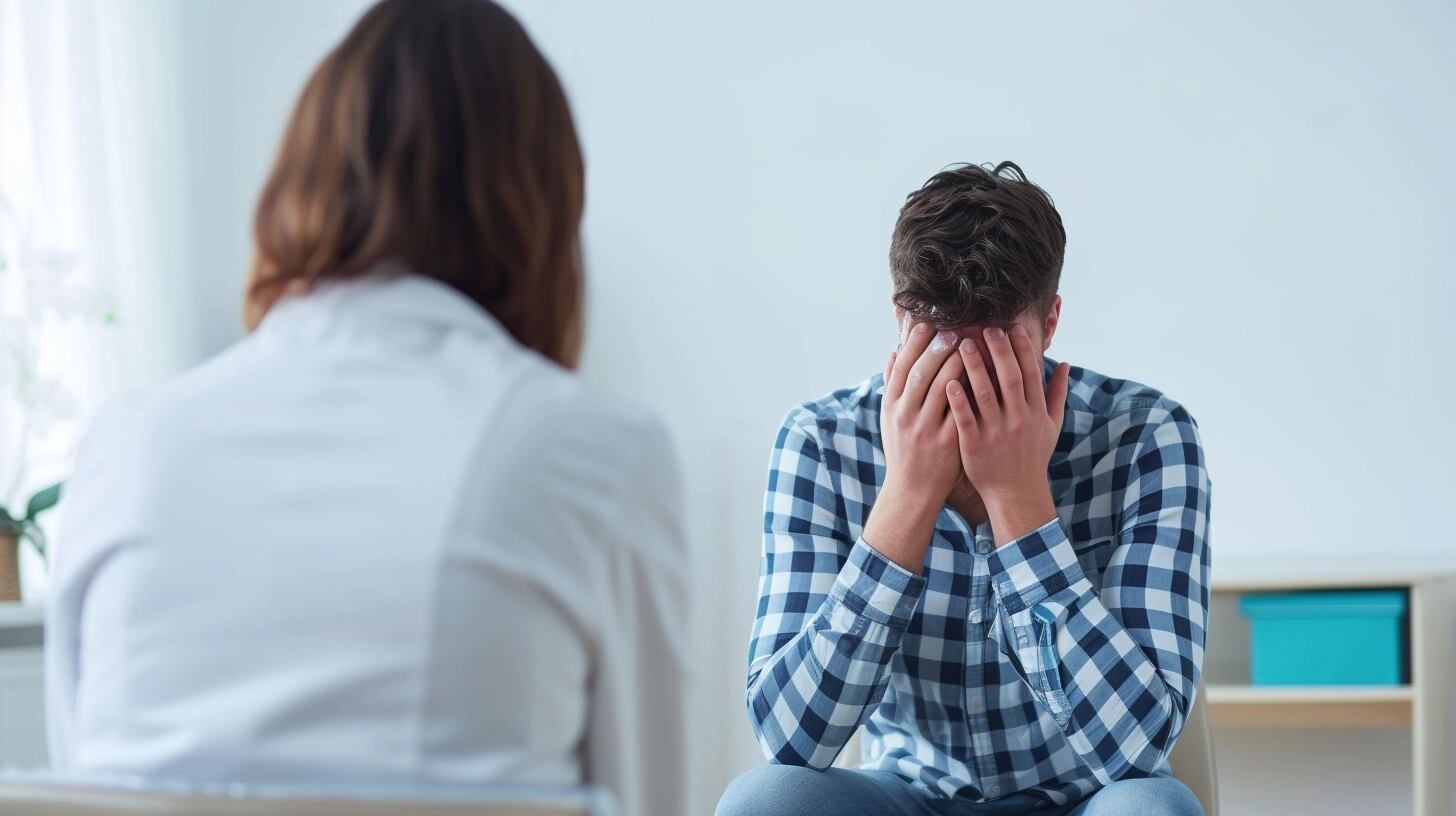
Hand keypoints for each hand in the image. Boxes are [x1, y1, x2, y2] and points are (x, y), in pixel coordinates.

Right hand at [862, 322, 964, 571]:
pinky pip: (961, 409)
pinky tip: (984, 376)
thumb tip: (893, 351)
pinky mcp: (946, 441)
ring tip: (971, 344)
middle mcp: (905, 414)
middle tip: (955, 327)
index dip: (913, 343)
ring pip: (941, 386)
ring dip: (956, 362)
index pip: (901, 366)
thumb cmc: (904, 449)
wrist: (912, 490)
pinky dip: (970, 390)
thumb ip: (893, 384)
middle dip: (938, 346)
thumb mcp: (890, 417)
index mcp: (891, 405)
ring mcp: (925, 428)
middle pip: (921, 371)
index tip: (927, 323)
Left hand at [946, 324, 1069, 545]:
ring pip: (986, 394)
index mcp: (1035, 412)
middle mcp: (1019, 419)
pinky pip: (966, 418)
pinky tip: (949, 380)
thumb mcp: (1051, 426)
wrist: (1016, 493)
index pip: (1031, 373)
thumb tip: (1064, 363)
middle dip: (999, 351)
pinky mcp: (975, 445)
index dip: (1022, 349)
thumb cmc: (1032, 457)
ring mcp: (997, 432)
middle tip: (986, 328)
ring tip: (962, 344)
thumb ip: (1056, 394)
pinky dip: (959, 399)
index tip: (1012, 327)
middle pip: (1010, 378)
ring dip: (975, 367)